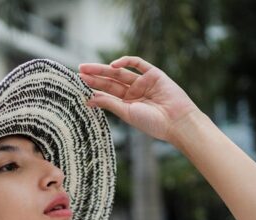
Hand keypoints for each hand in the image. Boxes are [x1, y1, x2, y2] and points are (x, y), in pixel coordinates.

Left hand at [78, 56, 200, 142]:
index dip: (93, 88)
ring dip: (104, 69)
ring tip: (87, 68)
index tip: (78, 85)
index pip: (107, 94)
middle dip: (95, 76)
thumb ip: (109, 103)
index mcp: (127, 105)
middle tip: (79, 71)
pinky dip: (125, 61)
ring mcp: (144, 82)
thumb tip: (89, 98)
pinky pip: (138, 63)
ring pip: (120, 73)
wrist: (177, 122)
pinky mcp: (154, 74)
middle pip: (111, 82)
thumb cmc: (153, 123)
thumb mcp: (127, 113)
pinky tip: (113, 65)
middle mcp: (134, 93)